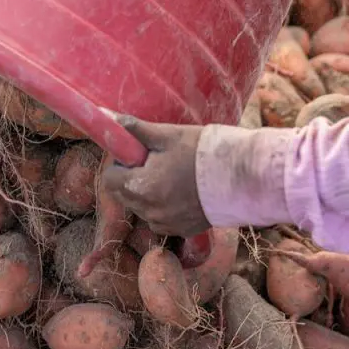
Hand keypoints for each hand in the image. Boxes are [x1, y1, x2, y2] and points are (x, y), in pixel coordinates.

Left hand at [102, 115, 210, 237]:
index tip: (136, 156)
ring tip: (172, 178)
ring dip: (148, 195)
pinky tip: (182, 194)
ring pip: (142, 209)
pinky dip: (164, 209)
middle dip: (132, 179)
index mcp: (139, 186)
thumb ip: (135, 130)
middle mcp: (147, 210)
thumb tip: (108, 117)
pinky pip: (161, 220)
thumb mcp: (167, 135)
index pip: (109, 179)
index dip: (120, 165)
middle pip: (124, 195)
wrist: (240, 177)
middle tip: (156, 164)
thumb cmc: (201, 152)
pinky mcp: (181, 231)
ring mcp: (165, 223)